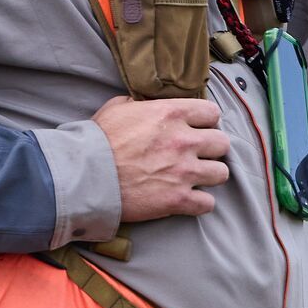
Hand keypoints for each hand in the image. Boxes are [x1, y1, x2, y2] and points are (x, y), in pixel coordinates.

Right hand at [95, 95, 230, 220]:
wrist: (85, 176)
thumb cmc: (98, 141)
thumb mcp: (118, 108)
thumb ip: (141, 104)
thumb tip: (146, 104)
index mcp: (171, 114)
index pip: (212, 113)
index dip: (205, 122)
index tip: (196, 129)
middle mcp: (183, 141)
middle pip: (222, 143)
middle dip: (211, 149)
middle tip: (197, 155)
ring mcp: (183, 172)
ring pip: (221, 173)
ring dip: (210, 176)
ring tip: (195, 178)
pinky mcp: (178, 200)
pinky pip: (208, 203)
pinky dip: (199, 203)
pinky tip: (188, 199)